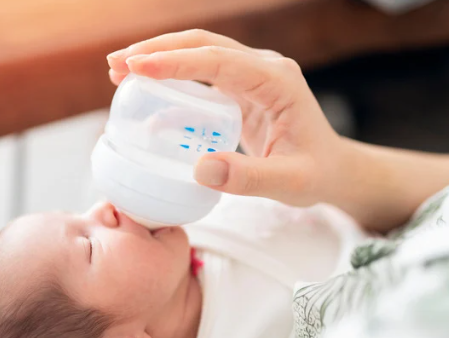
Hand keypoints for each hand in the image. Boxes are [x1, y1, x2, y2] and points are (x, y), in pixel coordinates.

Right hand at [106, 30, 344, 206]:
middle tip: (116, 65)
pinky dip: (172, 79)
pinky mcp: (242, 89)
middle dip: (157, 50)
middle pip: (203, 44)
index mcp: (277, 81)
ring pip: (199, 53)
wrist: (332, 169)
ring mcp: (252, 75)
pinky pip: (202, 76)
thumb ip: (248, 177)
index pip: (219, 61)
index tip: (136, 68)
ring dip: (159, 58)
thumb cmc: (315, 173)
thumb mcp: (289, 182)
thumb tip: (200, 169)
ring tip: (118, 72)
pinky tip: (147, 94)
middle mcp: (264, 69)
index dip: (175, 62)